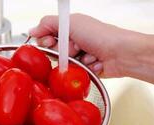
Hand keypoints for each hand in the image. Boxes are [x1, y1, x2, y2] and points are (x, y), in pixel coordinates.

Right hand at [29, 13, 148, 77]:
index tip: (49, 43)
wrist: (121, 53)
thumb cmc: (100, 35)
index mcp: (71, 28)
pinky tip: (94, 63)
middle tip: (74, 48)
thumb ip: (48, 24)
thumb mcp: (71, 23)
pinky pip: (77, 72)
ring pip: (66, 64)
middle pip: (56, 51)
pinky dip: (85, 68)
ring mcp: (82, 56)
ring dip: (76, 61)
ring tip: (88, 56)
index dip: (46, 41)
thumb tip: (32, 30)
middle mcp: (75, 41)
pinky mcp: (87, 69)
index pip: (47, 36)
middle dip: (64, 52)